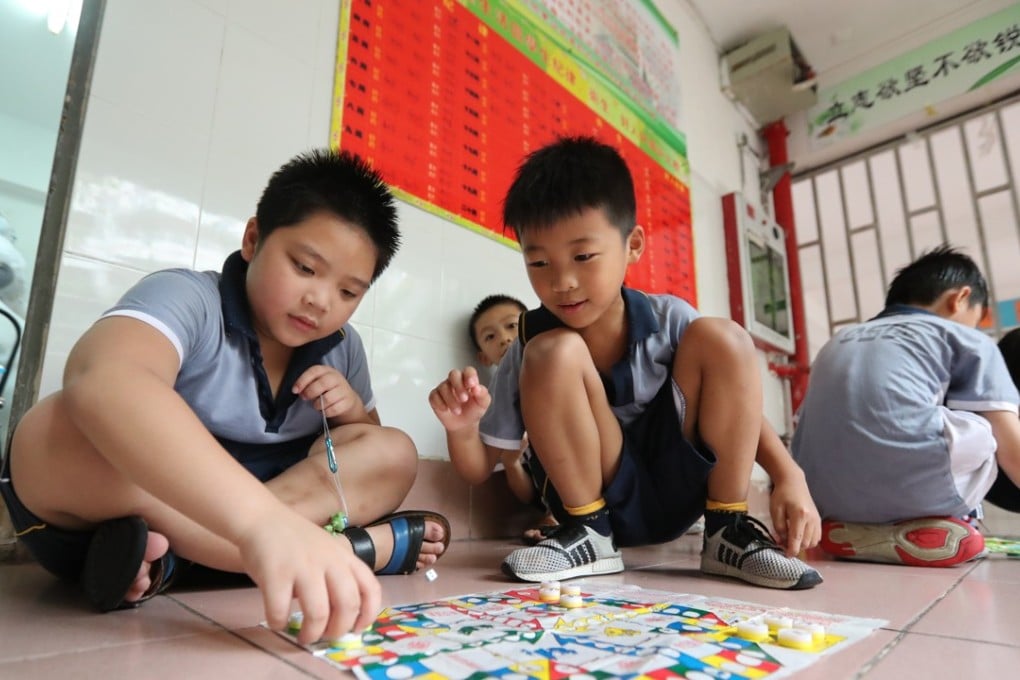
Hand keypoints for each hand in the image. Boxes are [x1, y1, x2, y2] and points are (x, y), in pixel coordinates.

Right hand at [236, 510, 380, 644]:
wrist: (262, 518)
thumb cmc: (295, 540)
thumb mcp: (328, 551)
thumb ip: (338, 576)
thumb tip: (341, 618)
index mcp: (344, 557)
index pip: (370, 588)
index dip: (369, 614)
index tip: (357, 630)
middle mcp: (329, 561)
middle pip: (348, 605)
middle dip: (339, 630)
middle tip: (326, 638)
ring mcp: (303, 567)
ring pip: (318, 613)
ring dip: (312, 633)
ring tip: (304, 637)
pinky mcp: (276, 573)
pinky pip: (280, 610)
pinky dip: (279, 623)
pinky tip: (277, 621)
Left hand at [293, 365, 364, 421]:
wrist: (347, 398)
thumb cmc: (327, 390)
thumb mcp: (318, 382)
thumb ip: (308, 383)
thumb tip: (297, 390)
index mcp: (327, 370)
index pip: (315, 371)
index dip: (303, 380)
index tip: (295, 390)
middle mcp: (337, 378)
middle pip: (323, 383)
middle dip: (310, 392)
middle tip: (305, 398)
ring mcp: (344, 390)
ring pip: (328, 398)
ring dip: (318, 404)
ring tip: (316, 405)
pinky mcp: (348, 402)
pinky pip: (334, 409)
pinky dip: (326, 412)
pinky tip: (325, 410)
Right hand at [429, 366, 490, 431]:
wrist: (464, 424)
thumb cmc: (473, 410)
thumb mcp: (483, 403)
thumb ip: (483, 394)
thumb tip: (477, 388)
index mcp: (468, 379)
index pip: (468, 371)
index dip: (470, 376)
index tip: (472, 385)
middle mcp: (455, 381)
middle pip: (453, 374)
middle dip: (458, 386)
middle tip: (464, 399)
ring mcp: (444, 388)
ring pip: (444, 387)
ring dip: (451, 400)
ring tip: (458, 411)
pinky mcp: (435, 396)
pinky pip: (434, 396)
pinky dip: (440, 403)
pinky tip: (446, 409)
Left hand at [768, 475, 821, 556]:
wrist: (793, 482)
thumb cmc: (782, 495)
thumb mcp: (775, 510)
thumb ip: (778, 527)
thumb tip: (782, 541)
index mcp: (800, 515)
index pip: (797, 538)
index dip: (792, 550)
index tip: (787, 556)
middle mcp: (811, 519)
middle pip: (806, 543)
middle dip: (796, 547)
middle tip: (784, 544)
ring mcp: (817, 520)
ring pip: (813, 542)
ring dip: (803, 545)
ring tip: (791, 539)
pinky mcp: (819, 520)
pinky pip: (817, 537)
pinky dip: (809, 541)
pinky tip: (800, 536)